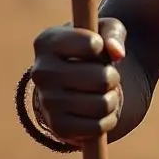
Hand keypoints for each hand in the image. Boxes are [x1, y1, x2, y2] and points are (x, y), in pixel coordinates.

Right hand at [29, 18, 126, 143]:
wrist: (72, 83)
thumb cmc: (91, 49)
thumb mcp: (103, 30)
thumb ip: (113, 33)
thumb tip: (117, 53)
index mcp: (47, 42)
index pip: (92, 43)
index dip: (102, 46)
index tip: (96, 48)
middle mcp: (41, 72)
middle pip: (102, 78)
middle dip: (112, 76)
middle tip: (105, 74)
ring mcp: (47, 101)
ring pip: (103, 104)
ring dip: (112, 98)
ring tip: (102, 92)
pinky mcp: (58, 127)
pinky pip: (99, 126)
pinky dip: (108, 119)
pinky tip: (99, 110)